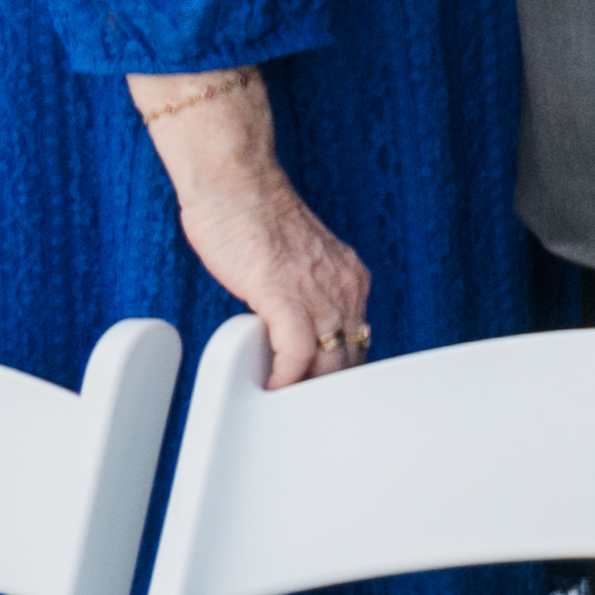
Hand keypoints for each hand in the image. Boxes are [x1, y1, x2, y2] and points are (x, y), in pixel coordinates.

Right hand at [140, 83, 373, 384]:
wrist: (235, 183)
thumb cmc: (251, 218)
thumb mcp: (294, 263)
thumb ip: (302, 295)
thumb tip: (290, 331)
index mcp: (349, 278)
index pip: (358, 341)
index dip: (339, 372)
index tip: (319, 391)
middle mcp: (344, 286)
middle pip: (350, 357)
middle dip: (325, 388)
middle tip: (302, 412)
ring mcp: (318, 291)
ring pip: (328, 361)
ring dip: (305, 390)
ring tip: (284, 408)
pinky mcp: (284, 294)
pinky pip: (296, 352)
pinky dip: (284, 377)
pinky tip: (269, 387)